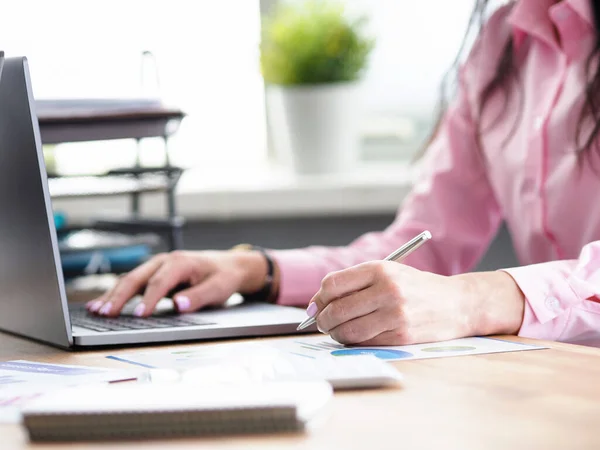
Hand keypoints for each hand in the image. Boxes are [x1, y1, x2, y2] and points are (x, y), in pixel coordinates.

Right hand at [85, 250, 272, 316]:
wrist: (229, 265)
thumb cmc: (223, 277)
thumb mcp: (219, 288)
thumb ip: (198, 297)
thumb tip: (179, 305)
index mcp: (181, 262)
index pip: (160, 282)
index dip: (149, 299)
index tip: (140, 315)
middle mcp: (165, 261)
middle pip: (137, 278)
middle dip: (120, 296)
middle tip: (106, 314)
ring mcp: (157, 266)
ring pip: (130, 279)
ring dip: (112, 295)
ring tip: (96, 311)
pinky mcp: (153, 274)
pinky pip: (132, 283)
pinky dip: (116, 293)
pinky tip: (102, 304)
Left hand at [309, 261, 524, 345]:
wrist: (457, 303)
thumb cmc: (416, 287)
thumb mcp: (388, 272)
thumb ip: (354, 283)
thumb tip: (317, 304)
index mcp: (380, 269)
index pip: (332, 284)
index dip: (319, 298)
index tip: (318, 305)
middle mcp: (387, 290)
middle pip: (336, 309)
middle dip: (322, 320)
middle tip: (322, 323)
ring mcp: (395, 315)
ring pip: (348, 330)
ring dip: (336, 334)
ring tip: (338, 331)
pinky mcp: (401, 336)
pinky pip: (365, 342)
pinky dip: (354, 341)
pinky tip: (358, 335)